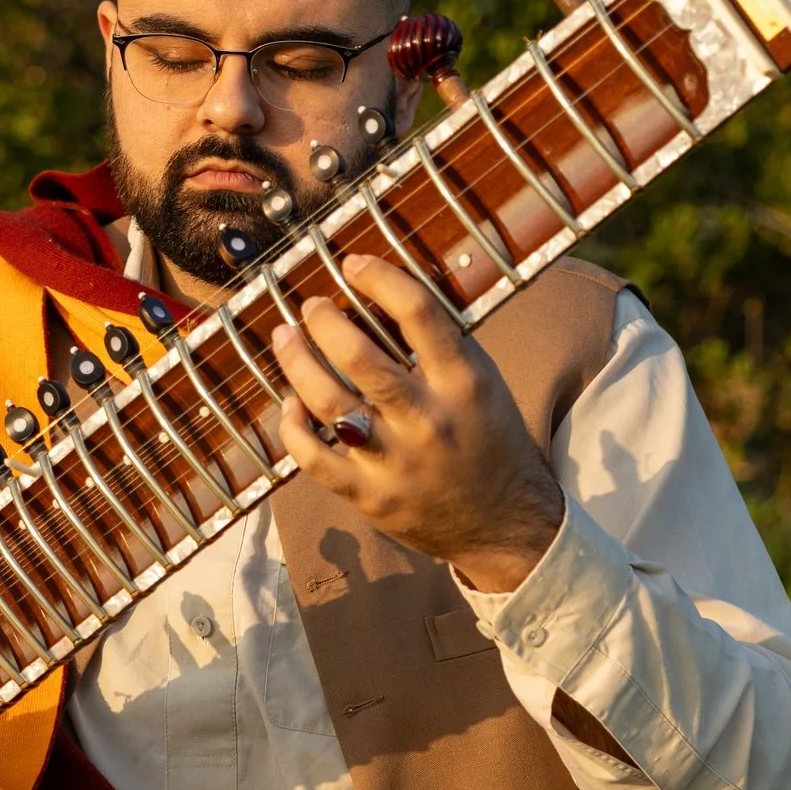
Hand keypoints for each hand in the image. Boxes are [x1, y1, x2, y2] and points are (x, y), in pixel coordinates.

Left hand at [268, 252, 566, 592]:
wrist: (505, 525)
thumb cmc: (490, 440)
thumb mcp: (484, 383)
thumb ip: (441, 346)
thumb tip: (385, 293)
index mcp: (465, 382)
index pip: (419, 313)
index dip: (380, 278)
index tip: (353, 264)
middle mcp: (429, 419)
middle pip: (358, 358)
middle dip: (323, 321)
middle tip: (310, 306)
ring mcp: (396, 461)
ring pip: (327, 403)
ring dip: (296, 362)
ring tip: (285, 337)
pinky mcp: (370, 496)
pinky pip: (313, 456)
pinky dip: (292, 425)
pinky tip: (291, 402)